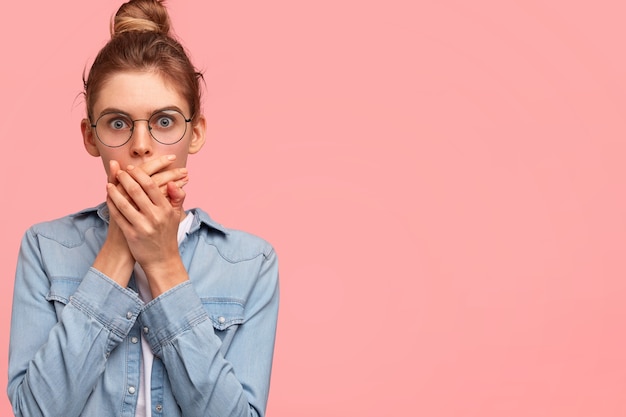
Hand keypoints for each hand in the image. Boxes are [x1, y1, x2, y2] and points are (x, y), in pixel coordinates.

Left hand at [106, 163, 188, 296]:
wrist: (162, 260)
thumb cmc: (167, 235)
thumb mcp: (177, 215)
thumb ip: (177, 197)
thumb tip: (172, 182)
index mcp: (166, 209)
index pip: (151, 186)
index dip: (139, 175)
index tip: (131, 168)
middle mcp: (155, 217)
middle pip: (136, 191)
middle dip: (125, 179)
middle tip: (119, 172)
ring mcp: (142, 226)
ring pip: (124, 203)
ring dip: (114, 191)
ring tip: (109, 183)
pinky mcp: (131, 235)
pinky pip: (118, 217)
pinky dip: (111, 205)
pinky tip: (108, 198)